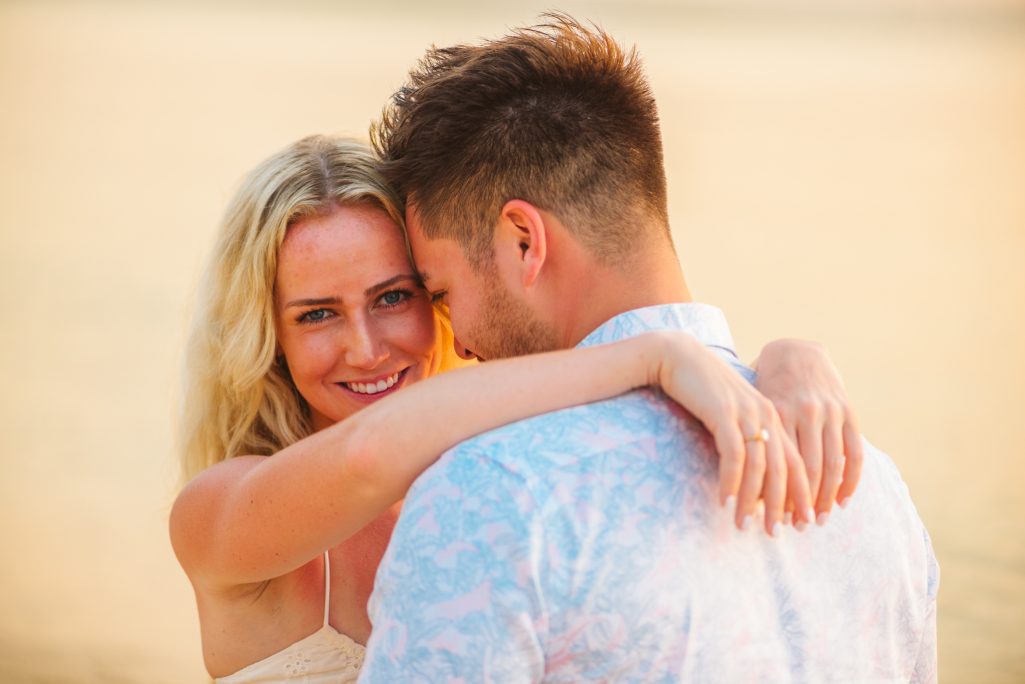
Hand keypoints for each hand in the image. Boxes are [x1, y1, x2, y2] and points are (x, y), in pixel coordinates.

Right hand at [653, 332, 814, 534]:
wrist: (678, 357)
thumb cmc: (703, 389)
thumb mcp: (732, 413)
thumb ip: (747, 437)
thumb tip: (752, 477)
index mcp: (773, 416)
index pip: (796, 462)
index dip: (801, 495)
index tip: (800, 522)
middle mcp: (765, 415)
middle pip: (783, 469)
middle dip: (782, 506)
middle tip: (775, 534)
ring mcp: (745, 414)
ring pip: (759, 467)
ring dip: (752, 501)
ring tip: (743, 525)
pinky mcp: (723, 414)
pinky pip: (733, 456)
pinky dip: (731, 482)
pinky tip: (725, 501)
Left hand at [752, 339, 862, 522]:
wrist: (795, 349)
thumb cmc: (764, 386)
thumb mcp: (754, 406)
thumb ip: (752, 436)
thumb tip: (738, 481)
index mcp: (777, 411)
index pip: (777, 462)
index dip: (773, 493)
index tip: (766, 518)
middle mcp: (805, 412)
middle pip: (805, 469)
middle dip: (799, 503)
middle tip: (791, 529)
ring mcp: (829, 412)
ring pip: (830, 465)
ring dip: (824, 499)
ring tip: (815, 521)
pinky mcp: (848, 411)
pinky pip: (854, 452)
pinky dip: (850, 481)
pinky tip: (841, 502)